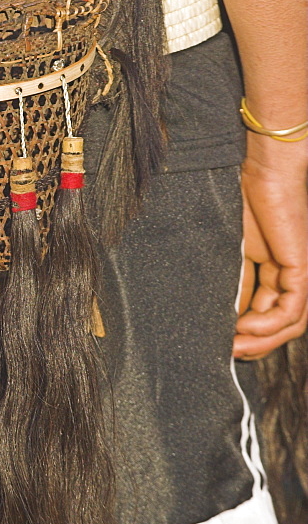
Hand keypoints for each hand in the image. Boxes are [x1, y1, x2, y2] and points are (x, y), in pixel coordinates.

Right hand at [234, 157, 307, 359]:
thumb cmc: (245, 198)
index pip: (268, 311)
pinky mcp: (302, 265)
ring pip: (292, 322)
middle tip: (228, 355)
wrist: (262, 167)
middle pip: (282, 323)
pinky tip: (245, 327)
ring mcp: (300, 270)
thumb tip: (223, 315)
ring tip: (235, 347)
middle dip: (256, 344)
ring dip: (264, 341)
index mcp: (276, 269)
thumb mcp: (233, 251)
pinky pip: (293, 308)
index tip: (223, 344)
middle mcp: (292, 273)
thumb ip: (234, 282)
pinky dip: (270, 324)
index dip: (248, 333)